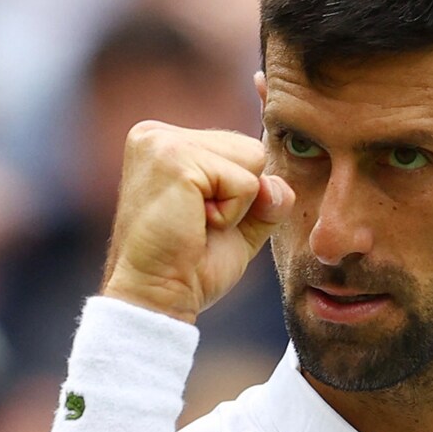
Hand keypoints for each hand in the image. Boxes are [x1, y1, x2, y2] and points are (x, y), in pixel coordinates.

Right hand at [100, 120, 294, 322]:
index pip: (238, 149)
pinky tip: (195, 224)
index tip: (195, 219)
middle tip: (196, 223)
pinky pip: (246, 183)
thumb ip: (266, 195)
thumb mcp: (239, 222)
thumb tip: (276, 184)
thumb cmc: (189, 266)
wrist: (156, 298)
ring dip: (236, 204)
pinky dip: (232, 214)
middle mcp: (156, 133)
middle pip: (250, 148)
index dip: (235, 194)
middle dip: (238, 195)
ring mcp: (162, 142)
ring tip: (195, 222)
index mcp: (163, 141)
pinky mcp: (175, 159)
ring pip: (253, 159)